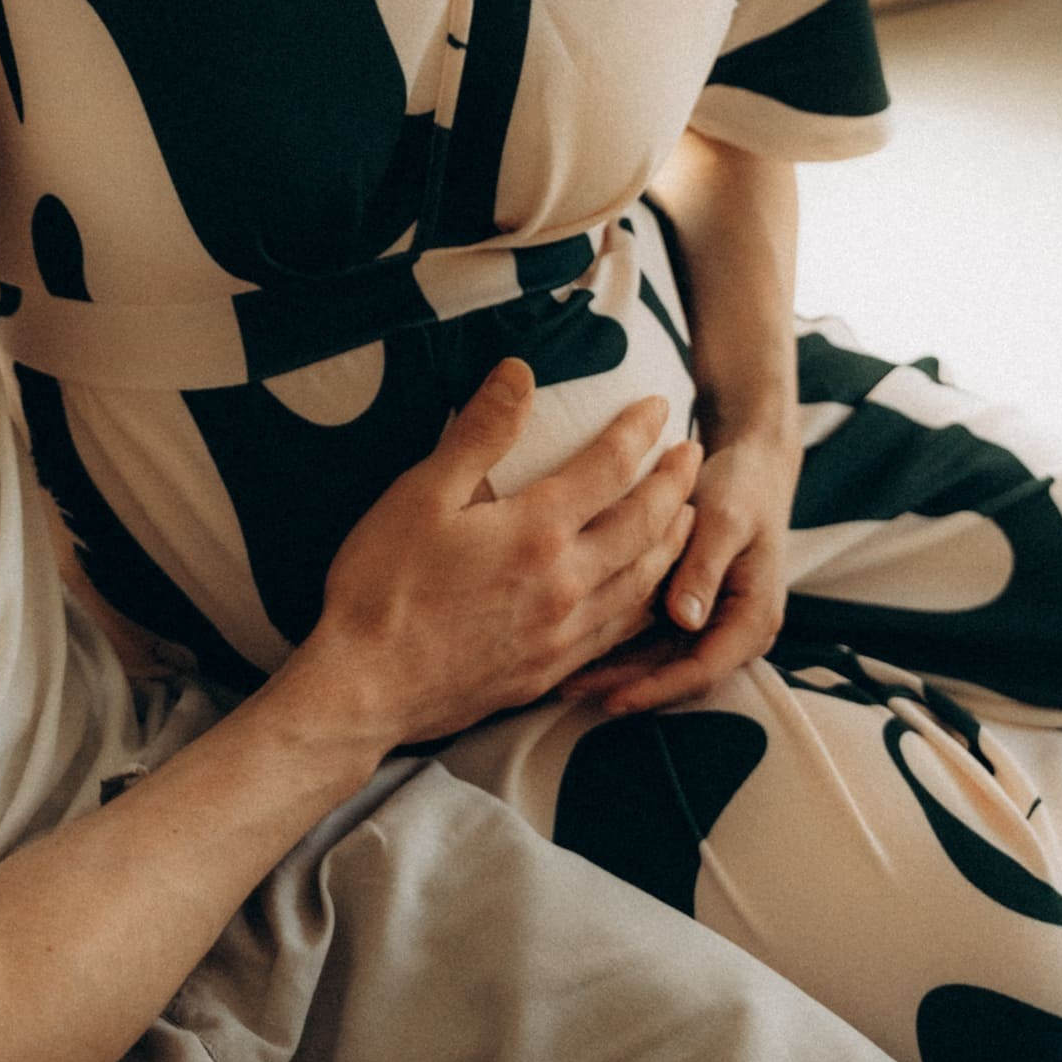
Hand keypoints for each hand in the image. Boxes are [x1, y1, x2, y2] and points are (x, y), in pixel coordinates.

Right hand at [300, 369, 700, 751]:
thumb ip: (480, 433)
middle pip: (644, 527)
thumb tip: (520, 372)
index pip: (609, 469)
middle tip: (695, 455)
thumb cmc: (383, 585)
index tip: (660, 406)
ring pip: (642, 583)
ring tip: (689, 516)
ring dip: (673, 543)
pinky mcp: (550, 672)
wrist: (365, 689)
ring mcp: (562, 635)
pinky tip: (647, 594)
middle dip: (675, 485)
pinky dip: (647, 602)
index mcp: (536, 531)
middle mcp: (565, 583)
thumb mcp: (421, 494)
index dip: (639, 433)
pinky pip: (620, 633)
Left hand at [574, 429, 798, 716]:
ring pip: (661, 661)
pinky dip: (621, 644)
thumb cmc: (741, 486)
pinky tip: (578, 646)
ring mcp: (712, 622)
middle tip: (569, 690)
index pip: (702, 669)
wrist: (752, 464)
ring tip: (564, 678)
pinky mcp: (690, 608)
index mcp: (753, 619)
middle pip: (676, 674)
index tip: (612, 697)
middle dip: (626, 686)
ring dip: (618, 671)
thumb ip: (704, 568)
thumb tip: (685, 618)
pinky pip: (654, 638)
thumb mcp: (725, 520)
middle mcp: (735, 632)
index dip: (655, 688)